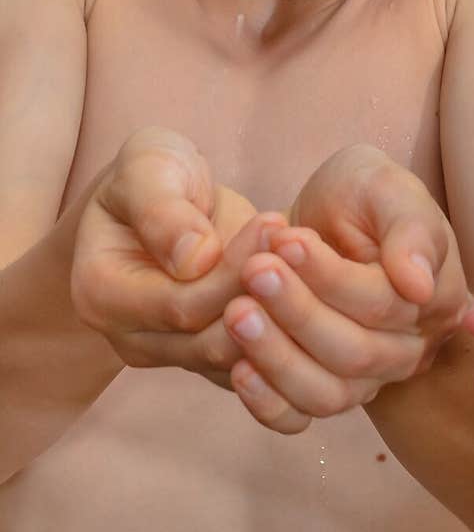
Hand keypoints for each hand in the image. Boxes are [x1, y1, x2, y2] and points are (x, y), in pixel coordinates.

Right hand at [70, 127, 286, 384]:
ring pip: (240, 358)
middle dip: (264, 293)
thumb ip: (162, 210)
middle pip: (211, 340)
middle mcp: (132, 337)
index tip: (273, 222)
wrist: (167, 195)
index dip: (231, 271)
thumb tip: (195, 259)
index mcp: (101, 294)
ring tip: (308, 255)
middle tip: (300, 240)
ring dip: (283, 311)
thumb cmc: (153, 173)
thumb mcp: (148, 166)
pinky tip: (313, 283)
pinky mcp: (213, 358)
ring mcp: (173, 355)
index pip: (178, 306)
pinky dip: (289, 330)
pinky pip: (257, 364)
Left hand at [224, 145, 469, 433]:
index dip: (330, 277)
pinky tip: (238, 370)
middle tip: (253, 271)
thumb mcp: (387, 186)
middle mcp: (407, 350)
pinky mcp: (323, 390)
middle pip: (354, 353)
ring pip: (327, 394)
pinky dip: (268, 403)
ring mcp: (366, 379)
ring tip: (236, 311)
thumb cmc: (362, 194)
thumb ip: (410, 228)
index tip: (286, 240)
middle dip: (298, 312)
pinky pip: (299, 417)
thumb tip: (419, 286)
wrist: (326, 216)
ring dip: (277, 357)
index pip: (382, 304)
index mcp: (433, 300)